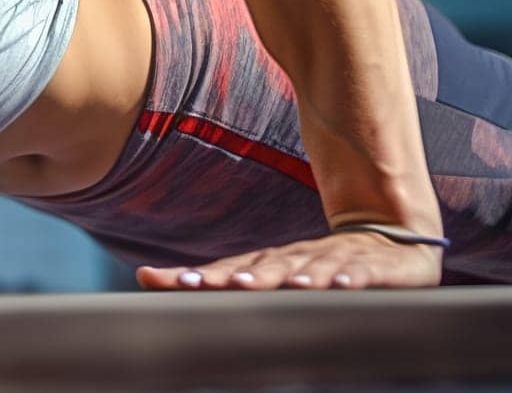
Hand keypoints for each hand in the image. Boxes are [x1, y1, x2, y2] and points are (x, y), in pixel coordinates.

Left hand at [135, 229, 443, 290]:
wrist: (385, 241)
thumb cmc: (310, 266)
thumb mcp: (263, 274)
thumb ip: (209, 279)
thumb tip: (142, 275)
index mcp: (268, 261)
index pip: (232, 269)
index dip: (208, 276)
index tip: (178, 282)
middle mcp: (297, 258)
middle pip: (269, 268)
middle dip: (248, 277)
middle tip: (228, 285)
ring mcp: (335, 261)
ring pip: (313, 268)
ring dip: (298, 276)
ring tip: (288, 285)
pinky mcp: (373, 268)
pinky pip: (361, 273)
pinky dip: (350, 278)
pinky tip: (339, 285)